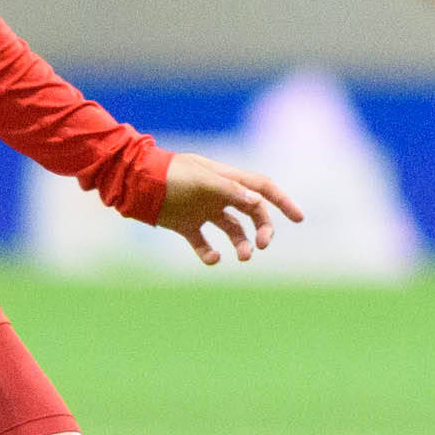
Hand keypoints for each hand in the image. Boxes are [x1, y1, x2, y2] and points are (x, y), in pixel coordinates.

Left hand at [156, 152, 301, 266]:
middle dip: (263, 229)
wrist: (135, 183)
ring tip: (242, 257)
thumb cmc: (170, 176)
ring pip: (233, 230)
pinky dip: (210, 254)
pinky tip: (211, 258)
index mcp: (227, 178)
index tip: (299, 218)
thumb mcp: (201, 180)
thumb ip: (228, 190)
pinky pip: (204, 244)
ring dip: (242, 244)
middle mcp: (219, 194)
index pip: (263, 188)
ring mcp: (203, 210)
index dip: (282, 201)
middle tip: (262, 246)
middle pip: (253, 213)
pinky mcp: (186, 225)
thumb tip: (256, 200)